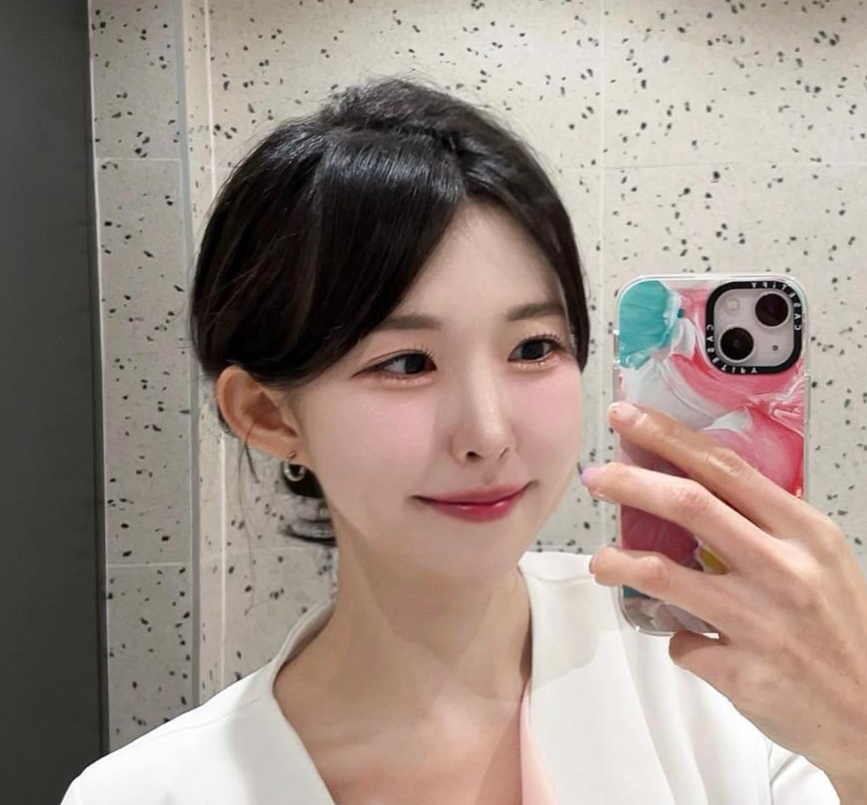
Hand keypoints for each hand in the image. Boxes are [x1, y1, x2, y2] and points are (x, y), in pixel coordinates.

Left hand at [582, 400, 866, 791]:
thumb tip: (701, 487)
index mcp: (805, 533)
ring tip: (601, 562)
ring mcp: (762, 622)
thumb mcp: (821, 560)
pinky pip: (683, 643)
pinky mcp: (743, 671)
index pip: (725, 468)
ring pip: (665, 575)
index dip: (668, 438)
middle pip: (689, 505)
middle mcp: (784, 570)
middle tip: (596, 477)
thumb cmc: (842, 630)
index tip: (627, 417)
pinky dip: (678, 638)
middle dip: (631, 483)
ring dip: (620, 562)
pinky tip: (690, 640)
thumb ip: (768, 525)